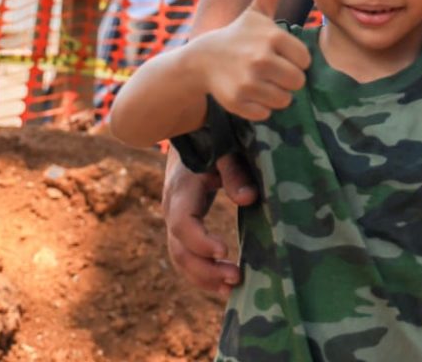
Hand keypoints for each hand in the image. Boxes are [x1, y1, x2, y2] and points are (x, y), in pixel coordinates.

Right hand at [163, 149, 256, 293]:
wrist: (189, 133)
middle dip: (205, 269)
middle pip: (179, 249)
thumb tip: (249, 199)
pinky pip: (185, 256)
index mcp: (182, 189)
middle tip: (236, 278)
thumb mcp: (224, 150)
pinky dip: (202, 274)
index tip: (225, 251)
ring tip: (233, 288)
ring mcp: (174, 219)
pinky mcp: (182, 226)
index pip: (182, 223)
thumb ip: (234, 172)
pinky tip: (224, 286)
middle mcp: (172, 208)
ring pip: (180, 258)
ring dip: (204, 277)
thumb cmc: (211, 138)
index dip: (200, 241)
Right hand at [190, 0, 311, 121]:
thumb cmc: (237, 35)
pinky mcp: (238, 102)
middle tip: (273, 72)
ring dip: (276, 94)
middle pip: (297, 82)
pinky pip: (266, 113)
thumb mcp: (254, 14)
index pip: (305, 60)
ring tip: (261, 82)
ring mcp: (248, 82)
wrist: (202, 58)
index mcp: (271, 37)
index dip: (295, 61)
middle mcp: (260, 59)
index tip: (281, 56)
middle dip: (288, 80)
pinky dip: (260, 107)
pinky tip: (249, 93)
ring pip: (284, 100)